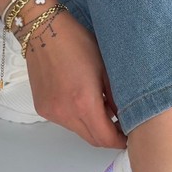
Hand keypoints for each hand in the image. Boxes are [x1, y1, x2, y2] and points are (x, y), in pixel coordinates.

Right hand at [25, 9, 127, 148]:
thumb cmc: (77, 42)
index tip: (128, 137)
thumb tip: (124, 117)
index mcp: (84, 103)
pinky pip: (65, 122)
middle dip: (107, 137)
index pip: (105, 138)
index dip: (119, 141)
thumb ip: (116, 98)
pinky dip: (77, 118)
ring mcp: (51, 112)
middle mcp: (65, 113)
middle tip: (120, 127)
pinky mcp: (42, 108)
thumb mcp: (105, 68)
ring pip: (78, 131)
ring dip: (92, 126)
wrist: (43, 30)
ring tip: (101, 108)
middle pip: (92, 139)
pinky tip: (81, 101)